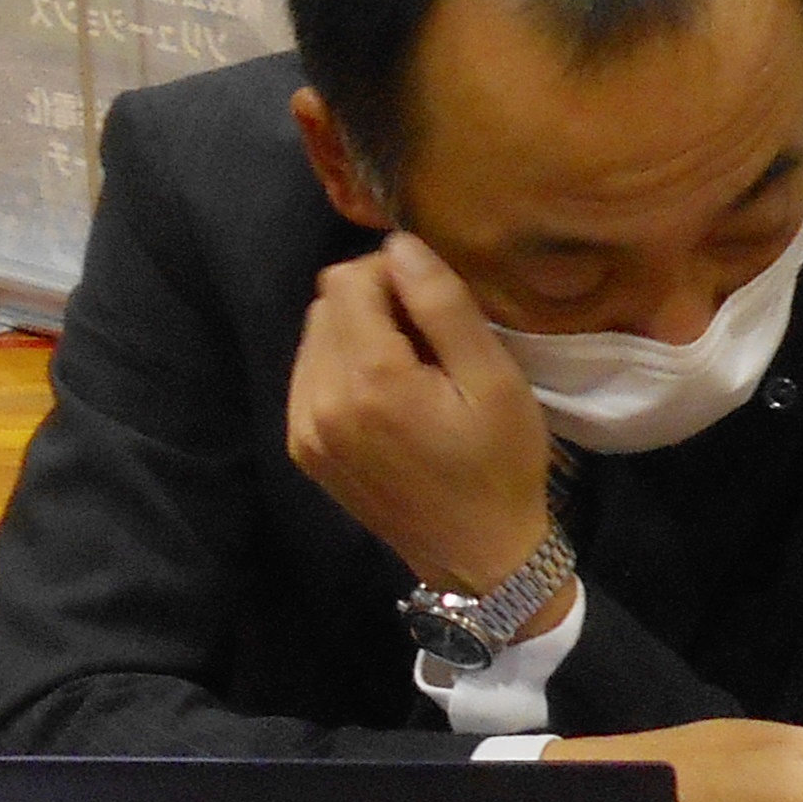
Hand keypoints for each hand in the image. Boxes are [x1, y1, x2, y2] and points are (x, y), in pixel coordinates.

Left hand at [288, 232, 554, 596]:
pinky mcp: (303, 449)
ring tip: (410, 368)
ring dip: (357, 334)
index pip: (348, 280)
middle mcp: (320, 401)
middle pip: (326, 304)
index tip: (436, 304)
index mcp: (368, 381)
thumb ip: (443, 305)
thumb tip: (400, 245)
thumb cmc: (499, 465)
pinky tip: (386, 396)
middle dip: (374, 302)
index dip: (393, 274)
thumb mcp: (494, 380)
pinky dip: (343, 368)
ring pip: (314, 336)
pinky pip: (309, 376)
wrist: (478, 557)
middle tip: (429, 338)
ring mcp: (304, 429)